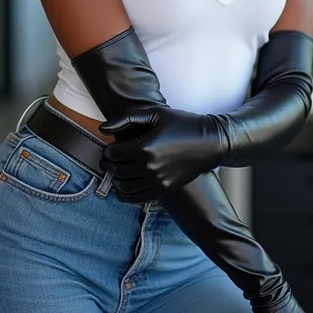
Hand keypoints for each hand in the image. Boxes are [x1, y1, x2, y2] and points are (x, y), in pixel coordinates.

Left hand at [99, 107, 228, 201]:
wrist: (209, 142)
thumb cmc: (181, 123)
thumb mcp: (154, 114)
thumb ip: (126, 120)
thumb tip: (103, 129)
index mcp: (144, 148)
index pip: (113, 154)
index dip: (108, 150)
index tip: (112, 146)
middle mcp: (149, 168)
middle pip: (116, 171)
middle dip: (110, 164)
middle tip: (112, 158)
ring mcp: (157, 182)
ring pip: (123, 187)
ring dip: (116, 179)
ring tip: (119, 170)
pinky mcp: (164, 190)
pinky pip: (137, 198)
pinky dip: (125, 195)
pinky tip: (124, 187)